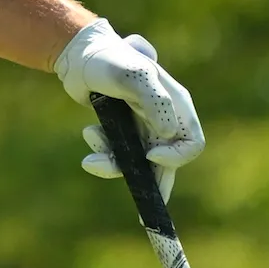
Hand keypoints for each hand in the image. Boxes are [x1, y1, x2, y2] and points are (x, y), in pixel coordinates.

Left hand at [54, 18, 203, 200]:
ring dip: (115, 166)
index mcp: (175, 105)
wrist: (77, 55)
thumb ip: (155, 102)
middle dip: (152, 184)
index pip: (191, 142)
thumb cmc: (109, 60)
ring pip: (138, 163)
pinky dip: (103, 154)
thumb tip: (167, 136)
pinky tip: (89, 135)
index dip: (176, 157)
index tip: (149, 156)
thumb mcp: (133, 76)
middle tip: (145, 213)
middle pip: (166, 162)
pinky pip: (119, 155)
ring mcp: (142, 126)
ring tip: (91, 161)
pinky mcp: (122, 130)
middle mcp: (162, 118)